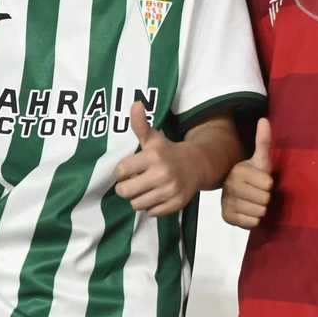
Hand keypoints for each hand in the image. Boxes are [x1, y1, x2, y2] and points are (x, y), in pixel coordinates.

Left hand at [113, 101, 202, 216]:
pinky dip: (151, 207)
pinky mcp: (176, 204)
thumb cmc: (168, 152)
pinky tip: (156, 196)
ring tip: (144, 189)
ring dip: (137, 198)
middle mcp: (162, 174)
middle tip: (131, 183)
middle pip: (125, 191)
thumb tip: (135, 103)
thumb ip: (140, 124)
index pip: (121, 170)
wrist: (198, 165)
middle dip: (125, 188)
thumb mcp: (153, 138)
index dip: (119, 172)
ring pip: (137, 204)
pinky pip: (151, 213)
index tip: (125, 170)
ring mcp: (170, 191)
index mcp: (153, 157)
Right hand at [222, 118, 272, 228]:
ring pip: (259, 212)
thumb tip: (264, 119)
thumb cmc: (254, 177)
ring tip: (253, 203)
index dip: (268, 184)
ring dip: (260, 210)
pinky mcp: (227, 217)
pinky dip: (253, 220)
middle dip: (265, 198)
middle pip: (264, 199)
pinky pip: (251, 223)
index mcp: (239, 171)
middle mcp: (230, 186)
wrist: (237, 195)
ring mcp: (227, 202)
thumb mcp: (261, 160)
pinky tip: (247, 212)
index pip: (268, 184)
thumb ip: (263, 141)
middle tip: (258, 194)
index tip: (261, 182)